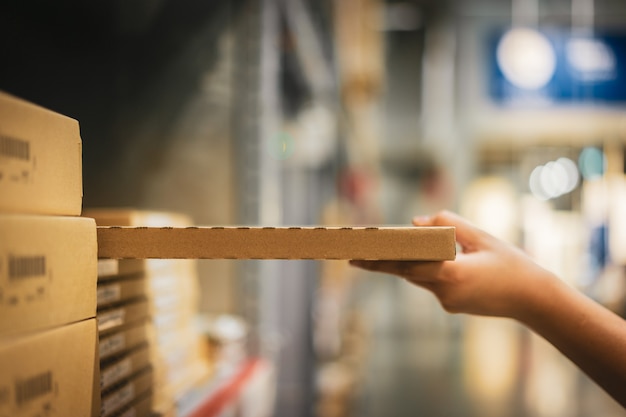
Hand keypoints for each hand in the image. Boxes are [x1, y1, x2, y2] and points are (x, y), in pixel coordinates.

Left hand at [350, 211, 556, 318]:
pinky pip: (431, 284)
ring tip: (373, 254)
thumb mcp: (481, 236)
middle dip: (379, 263)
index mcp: (450, 273)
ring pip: (417, 278)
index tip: (356, 254)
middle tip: (350, 256)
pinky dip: (425, 270)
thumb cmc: (511, 263)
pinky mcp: (452, 306)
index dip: (379, 258)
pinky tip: (421, 259)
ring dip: (402, 265)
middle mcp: (444, 292)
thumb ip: (447, 224)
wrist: (534, 300)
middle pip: (405, 273)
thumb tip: (414, 223)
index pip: (405, 264)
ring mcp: (447, 302)